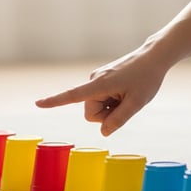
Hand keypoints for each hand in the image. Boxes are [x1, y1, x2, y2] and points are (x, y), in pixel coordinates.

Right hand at [35, 46, 167, 135]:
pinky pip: (101, 100)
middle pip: (91, 113)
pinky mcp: (101, 80)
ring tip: (127, 94)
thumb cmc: (147, 79)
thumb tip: (103, 132)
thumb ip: (119, 119)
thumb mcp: (137, 103)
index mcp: (100, 84)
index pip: (73, 95)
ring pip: (96, 108)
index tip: (37, 103)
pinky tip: (125, 91)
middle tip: (126, 102)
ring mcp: (97, 80)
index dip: (55, 101)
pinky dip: (113, 102)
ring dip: (111, 108)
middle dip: (106, 115)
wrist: (153, 57)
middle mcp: (94, 80)